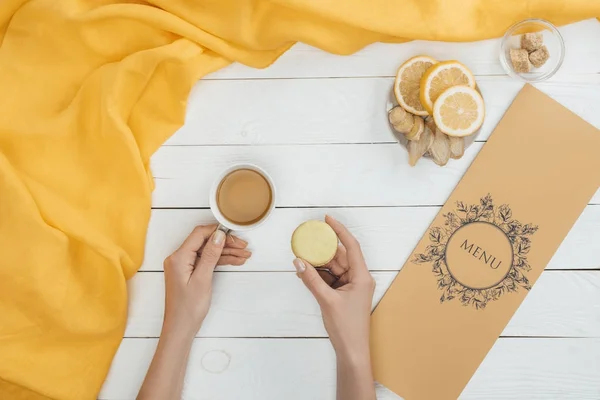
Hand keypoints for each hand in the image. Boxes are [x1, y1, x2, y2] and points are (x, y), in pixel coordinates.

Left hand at [162, 224, 250, 338]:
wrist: (181, 328)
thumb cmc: (188, 308)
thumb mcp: (203, 279)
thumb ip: (210, 255)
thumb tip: (218, 236)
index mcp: (178, 257)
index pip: (199, 234)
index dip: (217, 232)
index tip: (234, 234)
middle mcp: (178, 258)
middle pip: (205, 242)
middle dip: (225, 243)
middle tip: (244, 247)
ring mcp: (184, 265)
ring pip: (208, 252)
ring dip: (226, 253)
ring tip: (244, 255)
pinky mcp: (189, 272)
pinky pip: (205, 261)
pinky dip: (220, 261)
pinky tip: (235, 261)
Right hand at [293, 216, 374, 359]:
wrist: (351, 351)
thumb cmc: (346, 327)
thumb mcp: (326, 300)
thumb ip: (311, 279)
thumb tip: (298, 261)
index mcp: (361, 276)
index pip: (351, 246)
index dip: (339, 230)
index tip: (327, 219)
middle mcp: (358, 278)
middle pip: (339, 256)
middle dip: (323, 248)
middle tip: (306, 238)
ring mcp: (350, 286)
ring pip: (332, 267)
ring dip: (317, 263)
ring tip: (300, 255)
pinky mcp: (343, 294)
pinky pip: (329, 278)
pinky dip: (318, 275)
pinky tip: (304, 272)